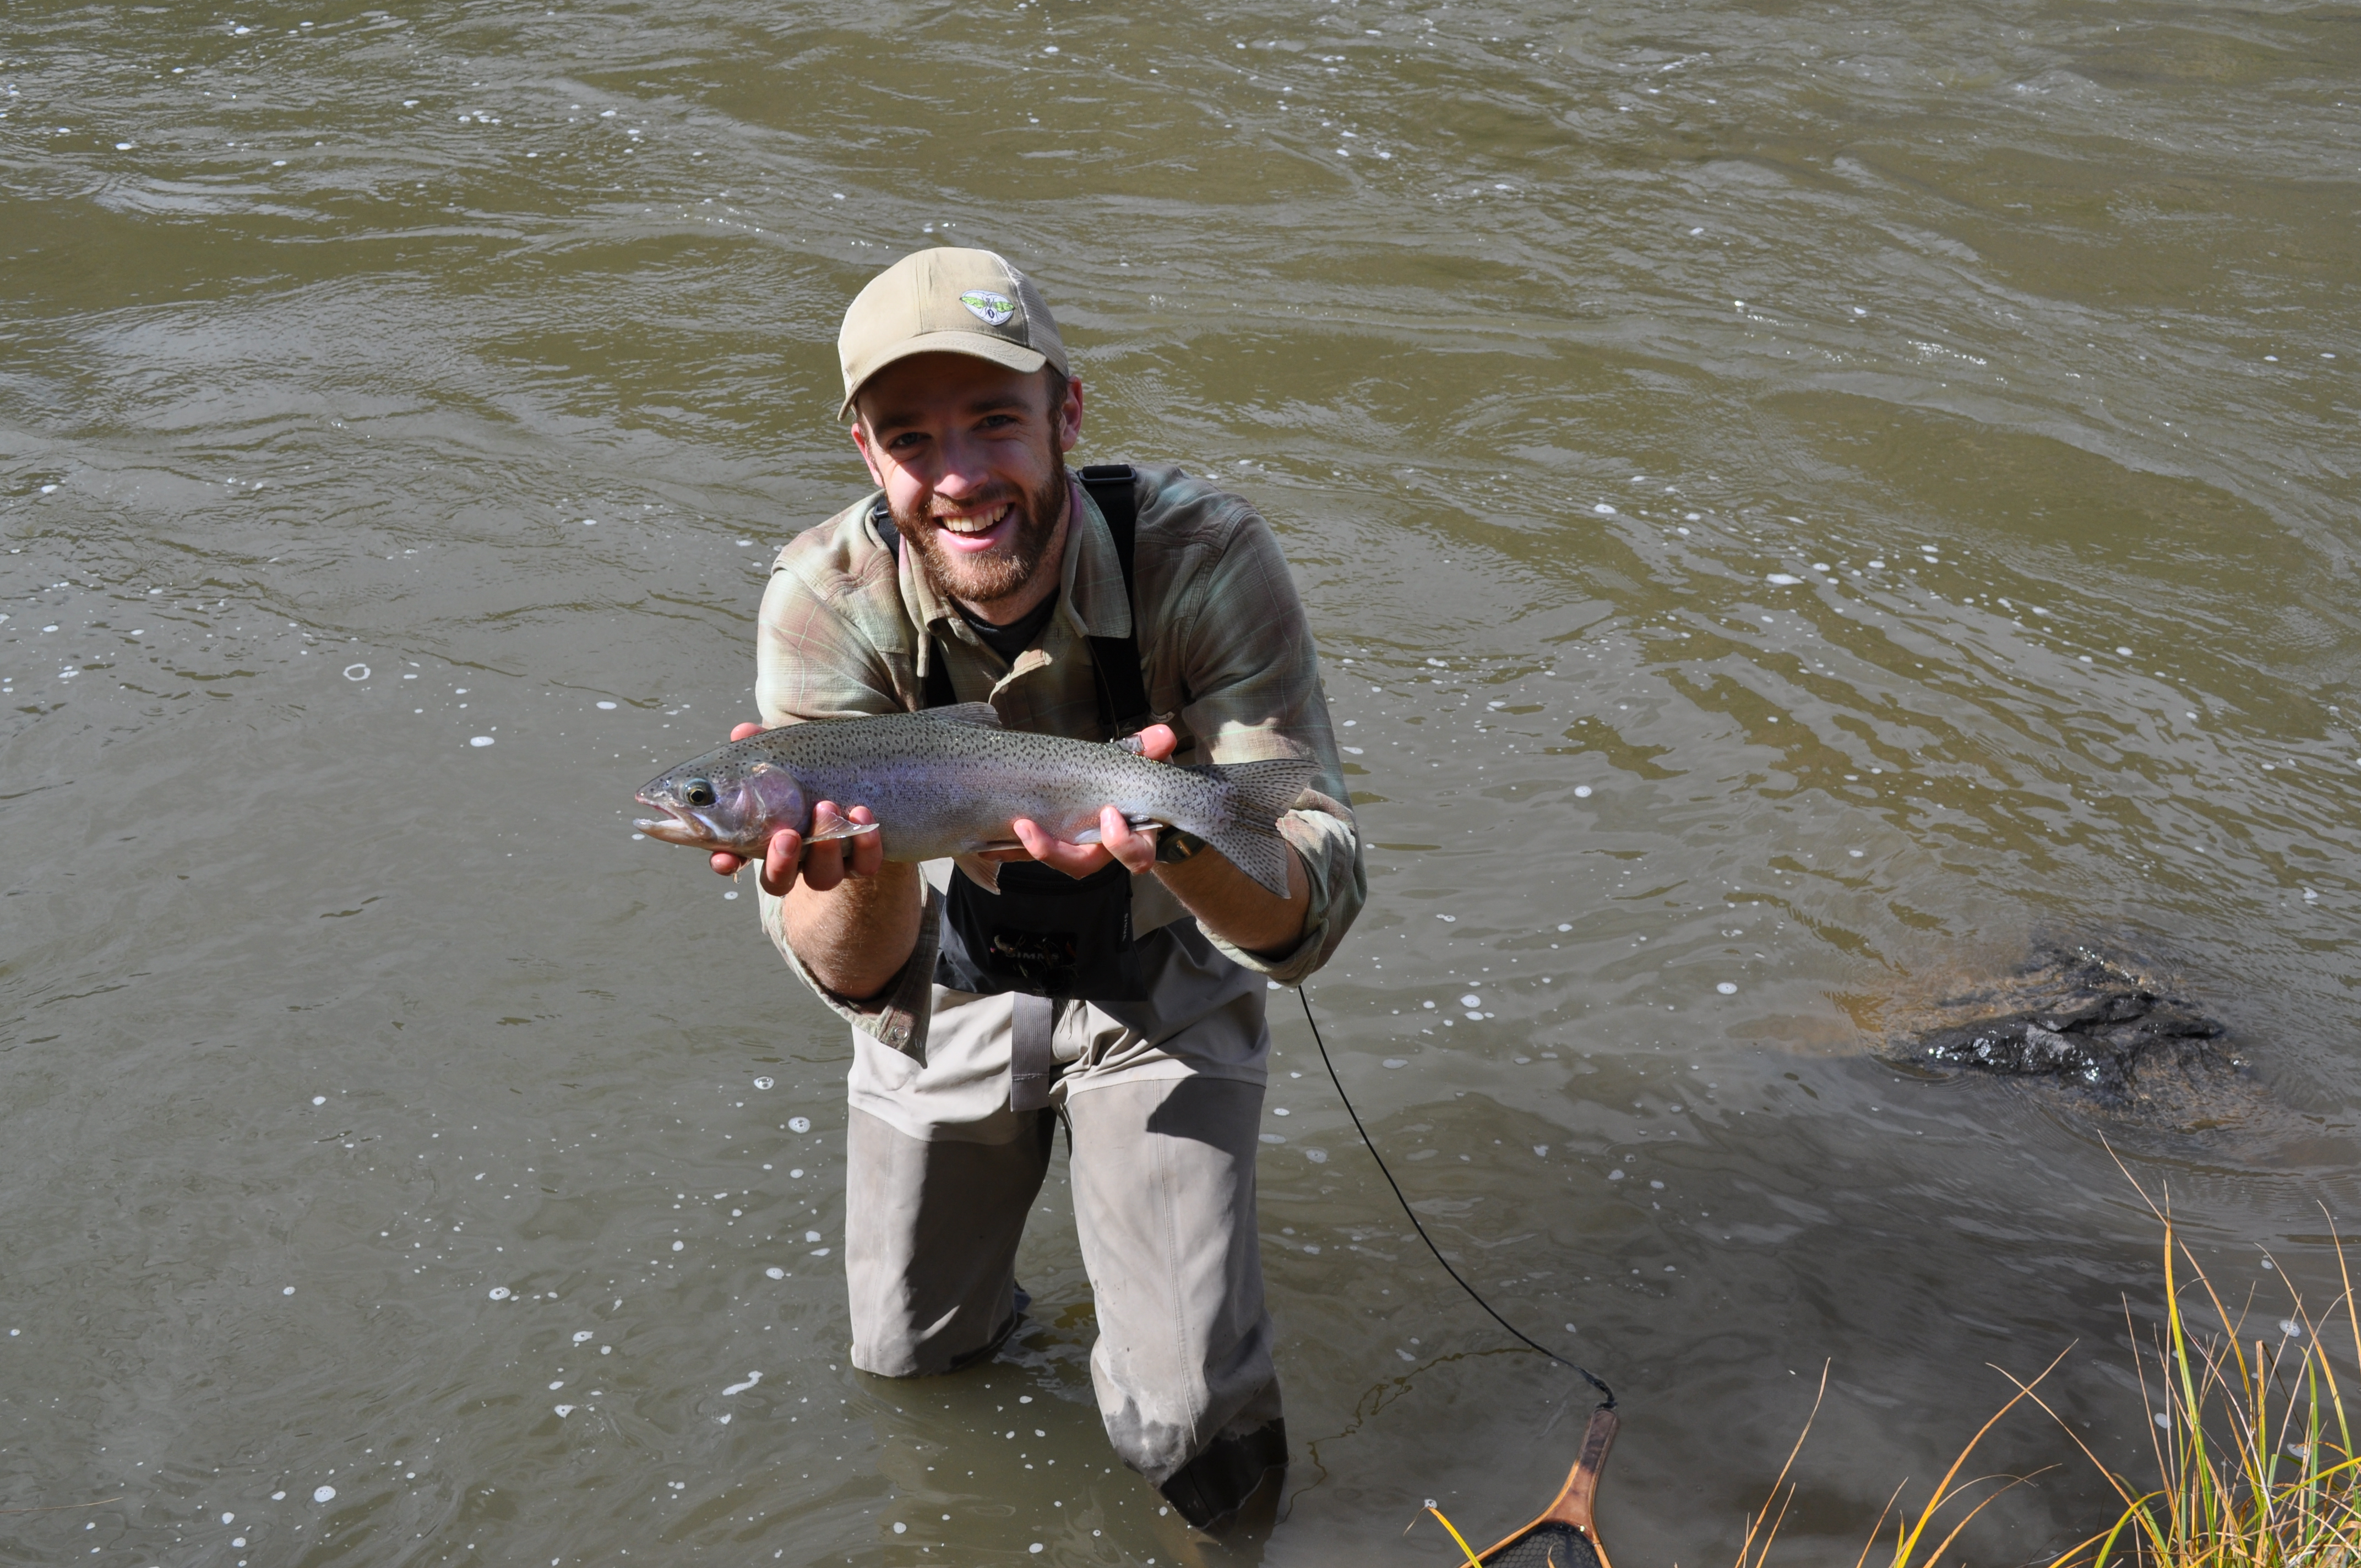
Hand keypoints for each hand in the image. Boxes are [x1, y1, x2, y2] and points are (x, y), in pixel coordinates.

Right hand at [709, 722, 883, 895]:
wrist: (866, 777)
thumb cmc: (810, 769)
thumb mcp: (786, 755)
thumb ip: (762, 746)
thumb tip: (742, 731)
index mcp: (764, 836)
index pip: (735, 859)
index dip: (726, 862)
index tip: (723, 857)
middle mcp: (795, 857)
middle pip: (778, 879)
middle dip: (781, 862)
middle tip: (786, 835)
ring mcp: (829, 861)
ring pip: (823, 876)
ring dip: (824, 847)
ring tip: (827, 807)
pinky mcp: (863, 858)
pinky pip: (865, 864)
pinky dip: (866, 845)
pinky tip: (862, 814)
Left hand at [1008, 724, 1176, 880]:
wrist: (1116, 790)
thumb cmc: (1131, 780)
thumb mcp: (1141, 763)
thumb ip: (1149, 751)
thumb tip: (1164, 735)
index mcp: (1132, 835)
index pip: (1135, 855)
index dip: (1123, 844)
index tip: (1109, 815)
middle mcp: (1102, 848)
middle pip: (1083, 864)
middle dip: (1055, 851)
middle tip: (1027, 827)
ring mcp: (1074, 846)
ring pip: (1054, 859)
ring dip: (1030, 847)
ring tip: (1010, 828)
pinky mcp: (1051, 840)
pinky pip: (1030, 852)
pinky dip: (1011, 846)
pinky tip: (988, 839)